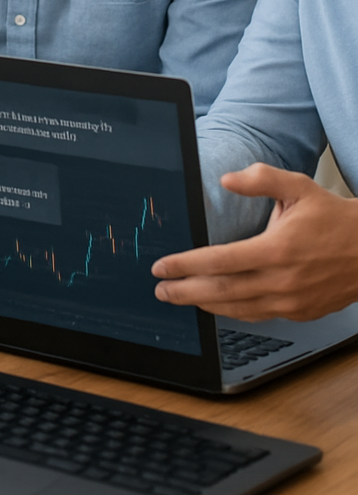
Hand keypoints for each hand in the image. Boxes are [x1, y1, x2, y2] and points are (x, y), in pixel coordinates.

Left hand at [152, 164, 357, 321]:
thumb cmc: (333, 219)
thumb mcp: (299, 187)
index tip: (162, 267)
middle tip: (160, 290)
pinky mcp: (300, 312)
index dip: (186, 265)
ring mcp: (292, 300)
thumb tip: (226, 179)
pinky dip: (231, 311)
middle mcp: (283, 279)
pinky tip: (214, 304)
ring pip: (238, 308)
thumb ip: (260, 179)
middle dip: (185, 291)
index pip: (220, 261)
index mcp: (278, 249)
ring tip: (179, 297)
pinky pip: (257, 315)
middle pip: (222, 290)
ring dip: (204, 305)